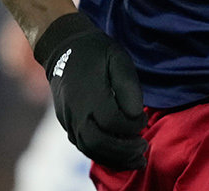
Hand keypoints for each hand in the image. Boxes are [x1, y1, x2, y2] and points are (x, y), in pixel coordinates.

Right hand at [33, 12, 147, 168]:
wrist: (64, 48)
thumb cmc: (96, 52)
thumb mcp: (118, 58)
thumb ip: (128, 86)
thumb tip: (135, 114)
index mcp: (89, 94)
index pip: (113, 121)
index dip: (133, 125)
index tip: (144, 119)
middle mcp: (76, 111)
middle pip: (98, 142)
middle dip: (124, 150)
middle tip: (144, 146)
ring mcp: (68, 120)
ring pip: (90, 149)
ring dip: (115, 158)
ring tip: (138, 160)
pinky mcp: (67, 125)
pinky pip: (84, 147)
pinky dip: (103, 156)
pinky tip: (121, 157)